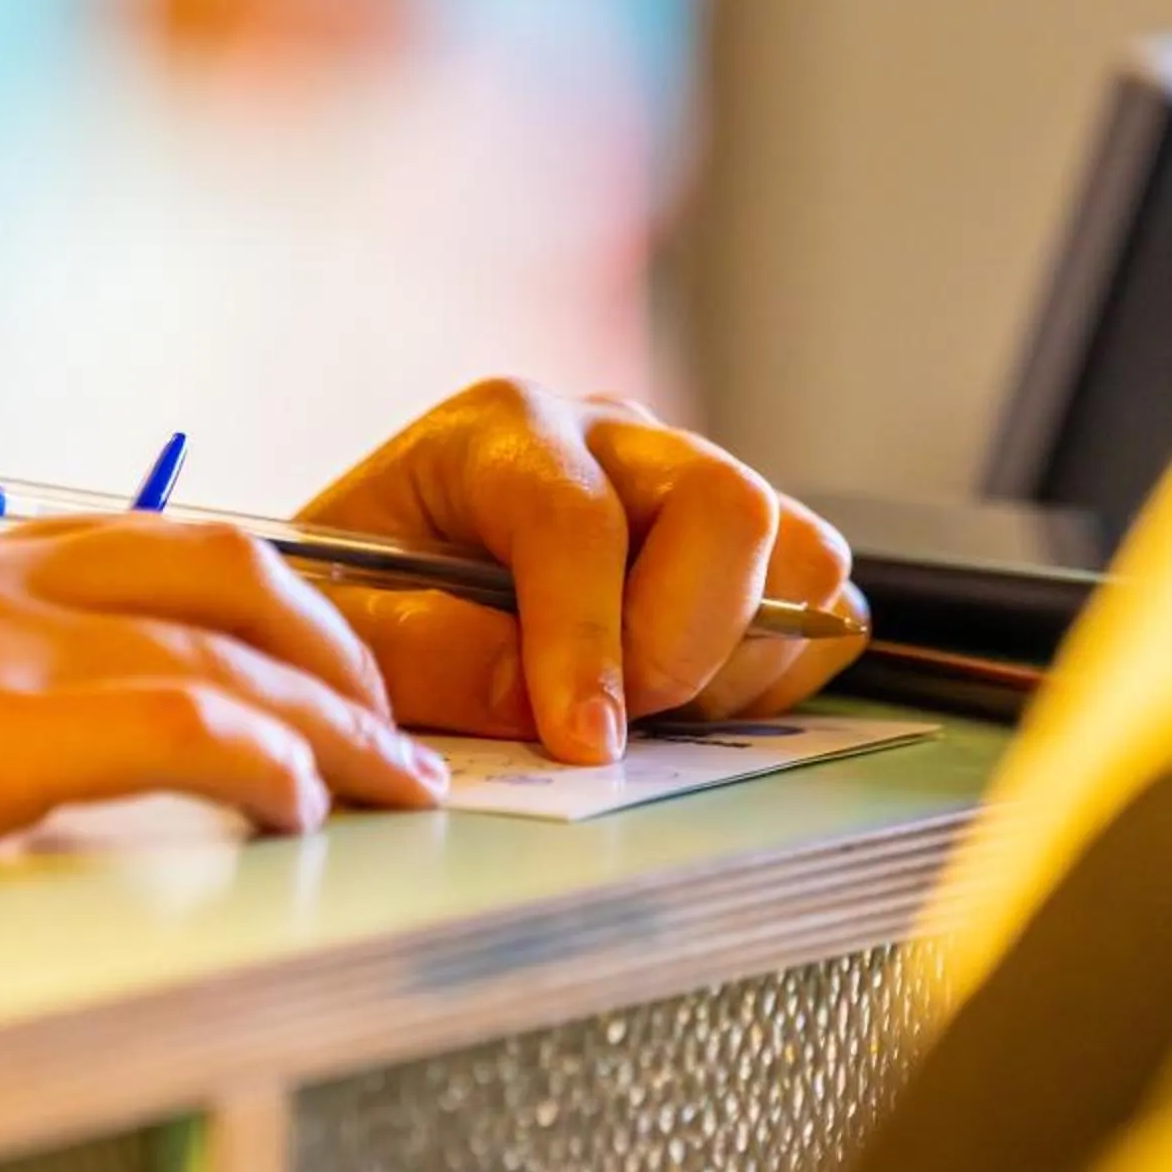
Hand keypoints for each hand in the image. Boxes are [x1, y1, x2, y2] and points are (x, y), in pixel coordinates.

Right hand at [0, 517, 451, 860]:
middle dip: (347, 652)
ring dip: (339, 723)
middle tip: (396, 733)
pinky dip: (266, 763)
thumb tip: (27, 730)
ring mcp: (0, 645)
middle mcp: (10, 576)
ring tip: (394, 788)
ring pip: (237, 650)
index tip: (344, 666)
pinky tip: (299, 807)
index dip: (296, 603)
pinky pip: (181, 725)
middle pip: (245, 575)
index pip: (188, 543)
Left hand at [301, 380, 865, 764]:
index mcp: (504, 430)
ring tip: (647, 703)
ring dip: (736, 658)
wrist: (387, 577)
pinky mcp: (746, 541)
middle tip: (617, 721)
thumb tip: (536, 699)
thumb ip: (425, 653)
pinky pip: (823, 603)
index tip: (583, 742)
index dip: (587, 640)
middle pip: (726, 505)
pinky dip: (775, 669)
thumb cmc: (364, 592)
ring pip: (797, 552)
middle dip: (682, 641)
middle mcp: (614, 434)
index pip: (580, 521)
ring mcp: (692, 480)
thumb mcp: (348, 623)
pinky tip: (687, 695)